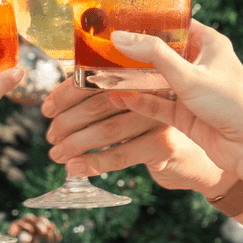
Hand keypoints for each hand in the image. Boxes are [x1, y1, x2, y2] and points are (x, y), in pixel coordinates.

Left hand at [41, 79, 231, 195]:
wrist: (196, 160)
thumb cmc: (153, 130)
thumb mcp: (129, 109)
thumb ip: (102, 98)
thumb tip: (54, 103)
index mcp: (138, 74)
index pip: (95, 78)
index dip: (65, 94)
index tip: (46, 110)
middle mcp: (151, 89)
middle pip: (98, 103)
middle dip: (67, 122)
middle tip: (51, 137)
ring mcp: (160, 116)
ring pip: (107, 130)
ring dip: (76, 144)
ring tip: (57, 155)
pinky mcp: (164, 143)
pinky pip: (121, 154)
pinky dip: (94, 163)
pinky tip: (76, 169)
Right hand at [106, 20, 242, 173]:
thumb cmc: (232, 103)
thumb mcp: (189, 75)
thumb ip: (153, 54)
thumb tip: (119, 37)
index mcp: (209, 44)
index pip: (175, 24)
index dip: (150, 20)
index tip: (122, 18)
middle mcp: (200, 64)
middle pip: (161, 52)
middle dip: (135, 52)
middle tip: (106, 46)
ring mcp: (192, 90)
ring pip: (156, 79)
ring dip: (134, 78)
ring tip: (104, 72)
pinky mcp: (186, 114)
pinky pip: (157, 104)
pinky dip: (139, 100)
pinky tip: (117, 96)